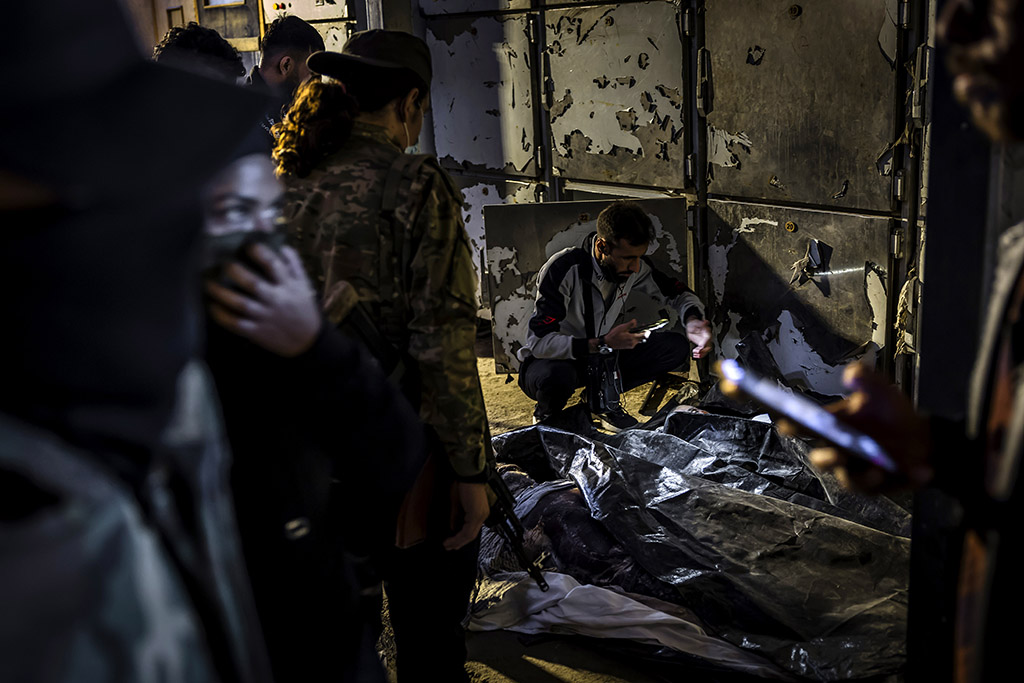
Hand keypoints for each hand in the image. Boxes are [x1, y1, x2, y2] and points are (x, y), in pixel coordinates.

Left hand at [205, 244, 321, 356]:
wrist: (308, 342)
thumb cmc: (304, 310)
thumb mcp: (304, 286)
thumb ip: (294, 265)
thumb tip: (282, 246)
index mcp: (288, 286)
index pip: (274, 265)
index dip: (260, 253)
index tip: (247, 245)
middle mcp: (276, 299)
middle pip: (253, 284)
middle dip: (236, 272)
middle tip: (222, 264)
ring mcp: (265, 316)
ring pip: (241, 304)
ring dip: (222, 293)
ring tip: (208, 283)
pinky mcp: (257, 332)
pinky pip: (236, 323)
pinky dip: (223, 316)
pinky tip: (212, 306)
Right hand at [443, 482, 490, 550]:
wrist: (467, 475)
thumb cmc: (463, 484)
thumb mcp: (457, 503)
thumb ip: (456, 517)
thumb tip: (453, 528)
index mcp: (479, 512)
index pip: (471, 529)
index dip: (461, 538)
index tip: (452, 543)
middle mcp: (482, 515)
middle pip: (471, 535)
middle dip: (459, 543)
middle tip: (449, 547)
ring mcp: (480, 515)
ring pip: (469, 535)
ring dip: (457, 542)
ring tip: (447, 545)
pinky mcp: (476, 514)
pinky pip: (467, 531)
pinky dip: (458, 537)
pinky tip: (451, 540)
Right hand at [604, 319, 646, 349]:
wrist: (609, 342)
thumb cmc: (614, 336)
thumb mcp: (622, 327)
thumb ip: (630, 324)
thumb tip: (635, 321)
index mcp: (632, 338)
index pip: (644, 335)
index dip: (647, 331)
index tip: (647, 329)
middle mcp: (633, 343)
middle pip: (642, 338)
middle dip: (641, 333)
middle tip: (638, 328)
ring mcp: (631, 345)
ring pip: (638, 340)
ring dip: (637, 335)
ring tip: (631, 331)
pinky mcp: (629, 346)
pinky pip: (634, 341)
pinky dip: (633, 338)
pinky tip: (628, 335)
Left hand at [685, 317, 711, 358]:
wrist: (690, 325)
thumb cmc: (694, 323)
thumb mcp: (696, 322)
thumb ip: (701, 323)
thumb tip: (706, 322)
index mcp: (706, 332)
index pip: (708, 338)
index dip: (706, 343)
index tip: (702, 346)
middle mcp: (707, 337)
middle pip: (708, 345)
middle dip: (704, 350)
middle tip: (698, 353)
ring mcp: (704, 341)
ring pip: (706, 349)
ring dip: (702, 353)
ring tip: (696, 355)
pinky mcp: (701, 344)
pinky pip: (702, 350)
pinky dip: (700, 354)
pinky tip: (695, 355)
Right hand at [784, 364, 933, 492]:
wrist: (921, 436)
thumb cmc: (890, 414)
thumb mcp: (880, 390)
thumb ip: (865, 377)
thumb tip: (851, 374)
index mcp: (832, 427)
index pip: (806, 427)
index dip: (793, 425)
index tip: (788, 424)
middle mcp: (839, 452)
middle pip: (822, 460)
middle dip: (829, 458)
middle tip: (841, 452)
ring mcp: (857, 472)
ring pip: (852, 480)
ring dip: (865, 476)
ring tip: (879, 468)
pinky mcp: (880, 486)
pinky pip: (890, 487)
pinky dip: (905, 479)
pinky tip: (921, 470)